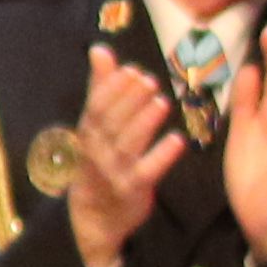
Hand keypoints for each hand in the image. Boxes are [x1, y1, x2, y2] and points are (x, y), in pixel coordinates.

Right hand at [63, 50, 185, 266]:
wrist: (94, 217)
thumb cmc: (98, 161)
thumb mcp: (95, 126)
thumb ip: (101, 88)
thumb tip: (100, 50)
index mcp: (88, 134)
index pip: (96, 107)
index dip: (112, 88)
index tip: (131, 70)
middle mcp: (97, 152)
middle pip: (111, 123)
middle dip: (130, 100)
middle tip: (150, 80)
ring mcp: (114, 172)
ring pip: (128, 145)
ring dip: (144, 123)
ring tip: (162, 102)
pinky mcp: (133, 190)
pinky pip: (148, 172)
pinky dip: (162, 156)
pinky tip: (178, 140)